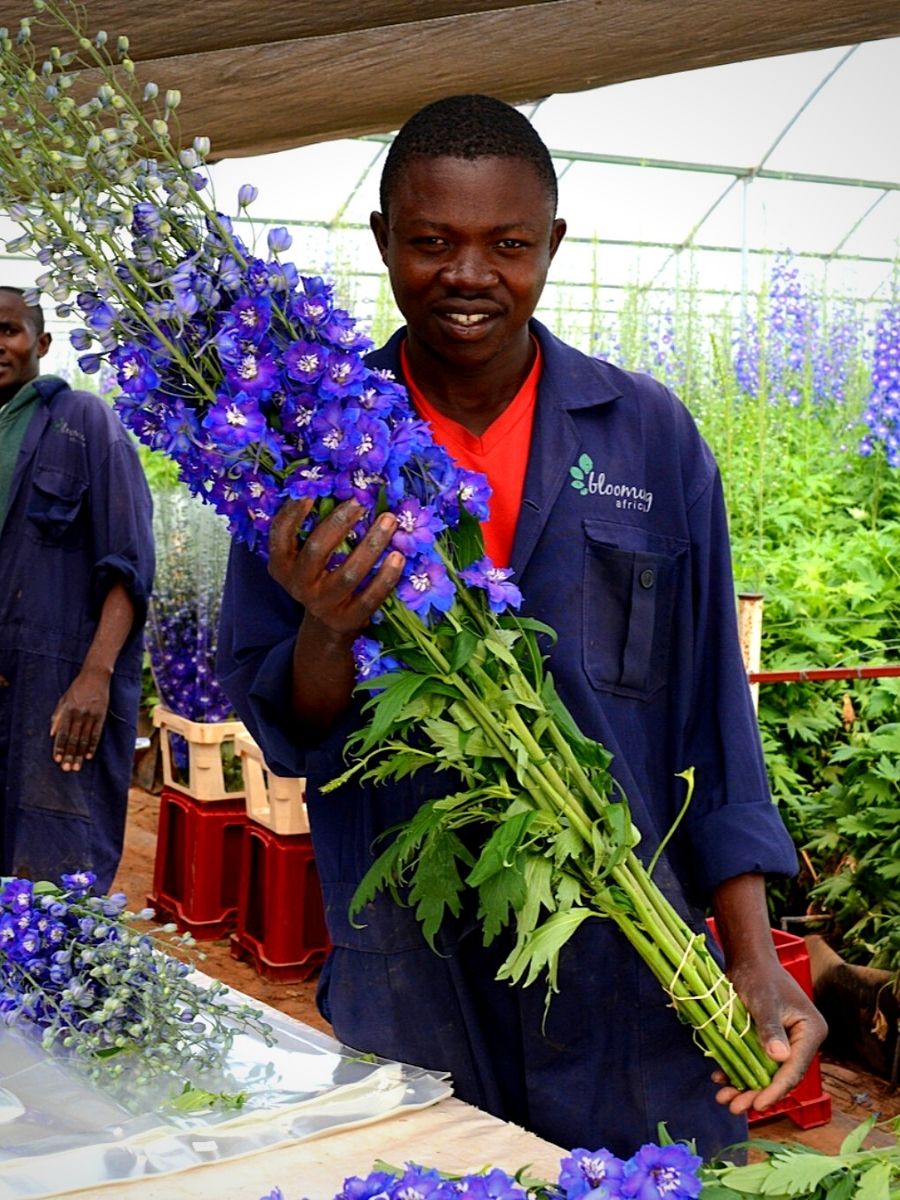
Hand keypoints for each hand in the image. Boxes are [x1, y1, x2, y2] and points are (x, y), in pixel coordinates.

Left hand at [50, 666, 111, 771]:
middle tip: (67, 769)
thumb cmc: (77, 688)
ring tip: (77, 766)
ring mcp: (91, 715)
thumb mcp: (63, 700)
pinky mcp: (101, 716)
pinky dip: (92, 746)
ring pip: (84, 739)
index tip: (57, 760)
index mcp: (67, 711)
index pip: (62, 733)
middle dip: (70, 755)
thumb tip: (52, 734)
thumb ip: (57, 716)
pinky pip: (97, 734)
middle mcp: (79, 714)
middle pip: (73, 739)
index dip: (59, 748)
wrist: (95, 676)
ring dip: (80, 754)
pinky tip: (89, 755)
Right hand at [268, 497, 404, 641]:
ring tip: (389, 521)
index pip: (280, 535)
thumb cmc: (321, 576)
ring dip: (371, 545)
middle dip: (340, 522)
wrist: (328, 623)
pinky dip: (386, 576)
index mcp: (282, 565)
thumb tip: (340, 487)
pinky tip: (399, 557)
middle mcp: (298, 585)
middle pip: (317, 549)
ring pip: (348, 574)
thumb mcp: (306, 556)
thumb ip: (315, 528)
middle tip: (361, 502)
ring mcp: (322, 604)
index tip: (311, 493)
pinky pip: (369, 597)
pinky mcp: (347, 619)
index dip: (293, 513)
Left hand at [713, 957, 827, 1114]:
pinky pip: (754, 1062)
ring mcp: (784, 1042)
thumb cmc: (759, 974)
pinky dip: (738, 1071)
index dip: (775, 1089)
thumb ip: (771, 1029)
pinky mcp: (767, 1040)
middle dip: (755, 1093)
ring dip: (744, 1087)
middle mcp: (801, 1041)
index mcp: (810, 1032)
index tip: (757, 1105)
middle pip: (779, 1076)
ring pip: (765, 1073)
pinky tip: (720, 1078)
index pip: (794, 1069)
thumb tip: (780, 1058)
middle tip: (733, 1107)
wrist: (747, 958)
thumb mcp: (764, 1001)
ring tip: (723, 1097)